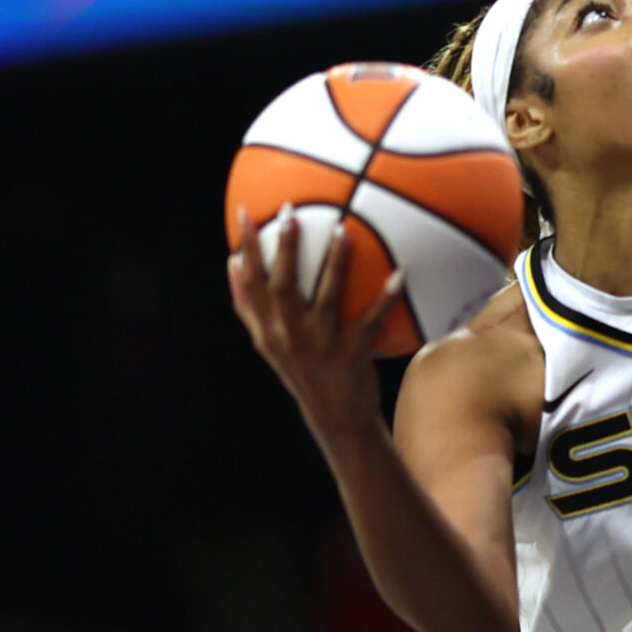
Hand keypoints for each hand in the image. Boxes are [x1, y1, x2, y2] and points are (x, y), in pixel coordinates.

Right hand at [226, 211, 402, 436]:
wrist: (336, 419)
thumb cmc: (304, 373)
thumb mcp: (269, 345)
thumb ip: (250, 309)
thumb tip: (232, 264)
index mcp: (267, 331)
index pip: (250, 284)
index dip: (246, 248)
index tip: (246, 213)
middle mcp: (288, 337)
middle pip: (281, 286)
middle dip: (284, 248)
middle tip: (292, 212)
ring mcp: (320, 345)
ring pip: (325, 297)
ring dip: (334, 263)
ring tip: (343, 231)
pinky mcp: (350, 354)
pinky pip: (370, 320)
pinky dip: (385, 298)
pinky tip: (399, 274)